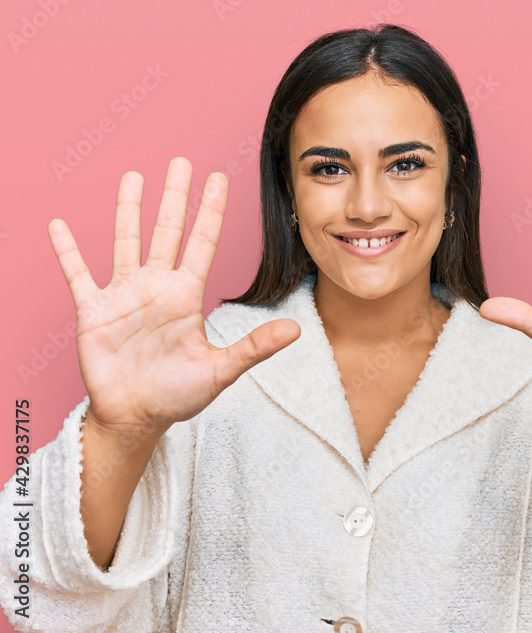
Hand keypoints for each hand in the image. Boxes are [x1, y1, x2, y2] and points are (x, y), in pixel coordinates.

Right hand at [48, 157, 300, 436]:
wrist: (137, 417)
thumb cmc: (179, 394)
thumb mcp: (221, 370)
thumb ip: (255, 347)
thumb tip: (296, 331)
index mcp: (187, 295)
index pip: (203, 242)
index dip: (210, 210)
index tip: (219, 179)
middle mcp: (157, 287)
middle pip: (168, 231)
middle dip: (175, 196)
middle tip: (182, 160)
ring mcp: (124, 295)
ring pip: (126, 241)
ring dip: (128, 210)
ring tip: (133, 176)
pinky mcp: (94, 311)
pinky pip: (78, 274)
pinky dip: (68, 251)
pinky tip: (59, 225)